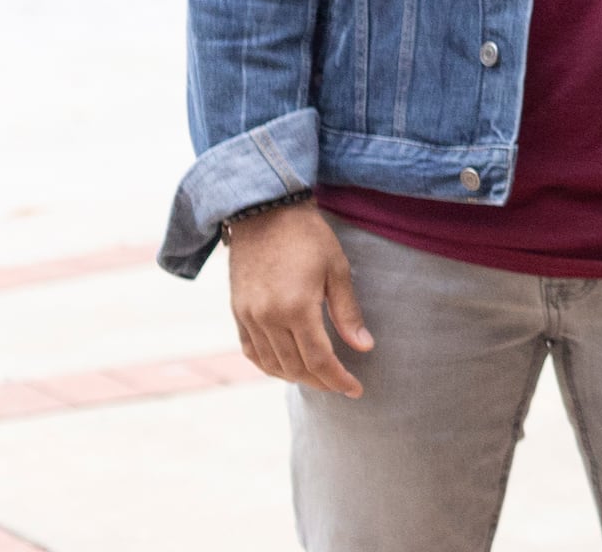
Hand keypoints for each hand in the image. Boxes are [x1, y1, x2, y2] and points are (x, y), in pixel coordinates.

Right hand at [226, 199, 371, 396]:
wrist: (263, 212)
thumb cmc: (308, 237)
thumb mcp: (337, 270)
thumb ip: (347, 313)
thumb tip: (363, 348)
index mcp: (296, 308)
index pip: (319, 360)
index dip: (338, 379)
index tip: (356, 390)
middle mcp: (268, 318)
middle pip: (295, 368)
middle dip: (321, 382)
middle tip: (342, 385)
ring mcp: (248, 317)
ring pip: (272, 364)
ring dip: (296, 377)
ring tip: (319, 379)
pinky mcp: (237, 312)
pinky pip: (251, 351)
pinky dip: (270, 365)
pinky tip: (287, 368)